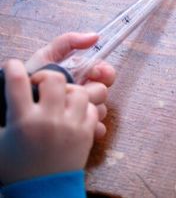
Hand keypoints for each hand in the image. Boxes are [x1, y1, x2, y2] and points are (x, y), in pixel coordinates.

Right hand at [0, 60, 97, 183]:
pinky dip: (84, 107)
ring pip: (79, 91)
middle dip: (47, 76)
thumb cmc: (17, 167)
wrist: (41, 193)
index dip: (13, 67)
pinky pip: (92, 108)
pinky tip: (73, 113)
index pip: (16, 81)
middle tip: (42, 84)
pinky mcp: (86, 134)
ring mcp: (70, 127)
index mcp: (23, 120)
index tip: (14, 65)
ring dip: (69, 91)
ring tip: (61, 99)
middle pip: (54, 78)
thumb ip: (1, 115)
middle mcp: (48, 120)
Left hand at [26, 32, 115, 138]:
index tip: (95, 73)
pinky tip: (78, 126)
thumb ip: (68, 42)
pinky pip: (96, 129)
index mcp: (81, 76)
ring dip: (88, 109)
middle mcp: (84, 93)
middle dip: (92, 90)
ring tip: (68, 110)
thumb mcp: (46, 58)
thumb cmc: (30, 80)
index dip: (104, 72)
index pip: (106, 73)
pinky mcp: (83, 132)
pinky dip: (92, 128)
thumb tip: (95, 36)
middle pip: (102, 91)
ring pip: (100, 110)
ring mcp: (84, 113)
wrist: (12, 106)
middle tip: (77, 91)